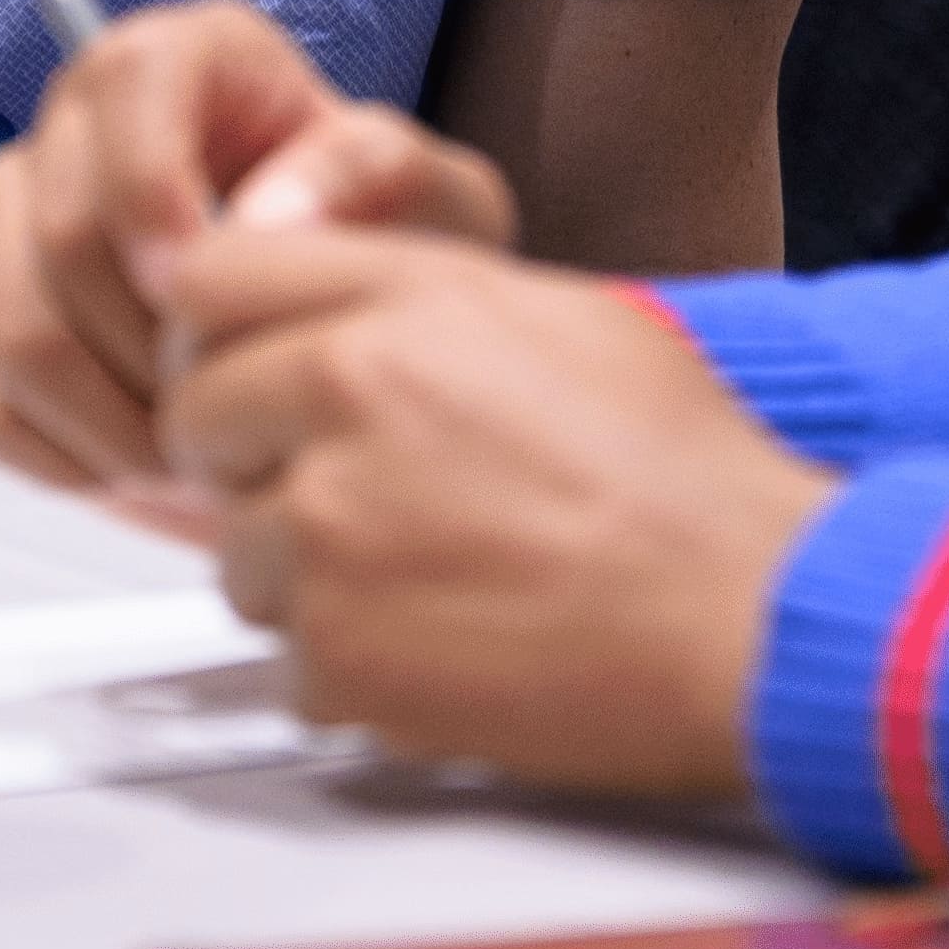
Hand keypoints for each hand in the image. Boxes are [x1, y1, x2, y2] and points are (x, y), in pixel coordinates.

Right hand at [0, 0, 516, 524]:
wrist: (335, 311)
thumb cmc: (382, 240)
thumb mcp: (433, 193)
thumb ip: (373, 170)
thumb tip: (266, 212)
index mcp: (182, 55)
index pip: (123, 91)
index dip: (153, 201)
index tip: (204, 299)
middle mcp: (81, 114)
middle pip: (59, 231)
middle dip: (145, 350)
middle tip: (223, 414)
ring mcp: (17, 206)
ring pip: (11, 326)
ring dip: (102, 420)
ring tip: (191, 458)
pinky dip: (46, 449)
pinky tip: (127, 467)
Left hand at [160, 220, 836, 801]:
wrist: (751, 616)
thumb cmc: (684, 476)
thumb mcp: (562, 317)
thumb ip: (417, 297)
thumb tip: (330, 305)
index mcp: (400, 309)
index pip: (208, 281)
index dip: (221, 332)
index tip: (250, 370)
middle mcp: (346, 402)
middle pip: (196, 419)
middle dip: (252, 460)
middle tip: (348, 490)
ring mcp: (331, 536)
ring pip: (237, 553)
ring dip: (307, 575)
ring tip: (432, 574)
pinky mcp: (340, 656)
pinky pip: (290, 660)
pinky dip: (355, 667)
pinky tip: (449, 642)